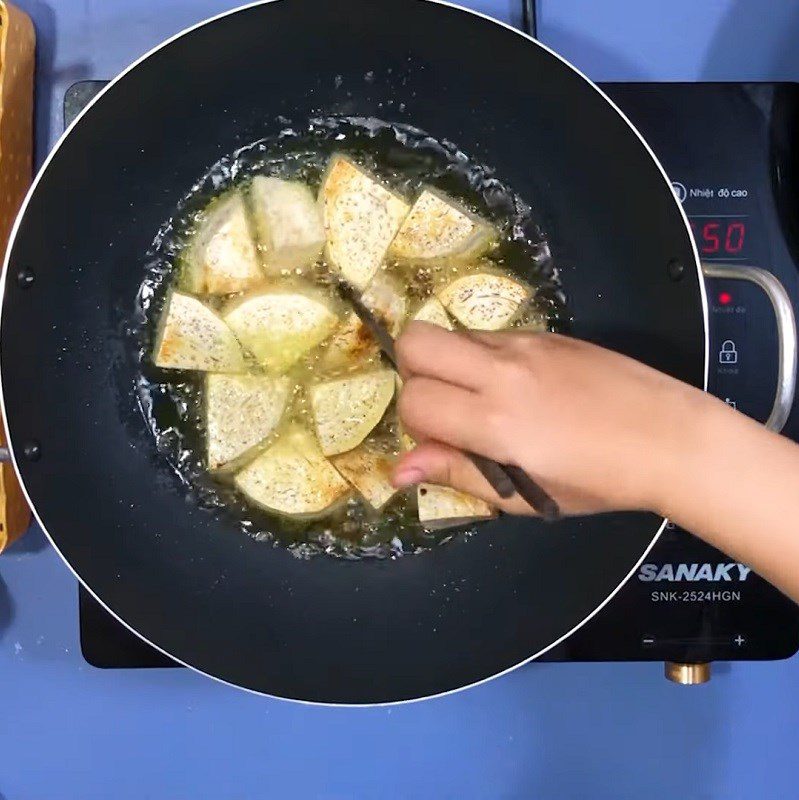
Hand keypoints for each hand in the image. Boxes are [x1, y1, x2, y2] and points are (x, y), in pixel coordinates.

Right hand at [392, 321, 719, 515]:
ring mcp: (526, 346)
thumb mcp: (525, 495)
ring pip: (452, 334)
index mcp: (496, 422)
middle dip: (412, 372)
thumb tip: (398, 470)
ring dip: (449, 363)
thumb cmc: (599, 482)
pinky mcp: (547, 333)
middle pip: (416, 341)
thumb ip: (457, 474)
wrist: (669, 438)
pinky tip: (522, 387)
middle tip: (444, 405)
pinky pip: (492, 336)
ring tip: (484, 398)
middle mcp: (502, 372)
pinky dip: (485, 358)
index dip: (414, 425)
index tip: (441, 441)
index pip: (414, 401)